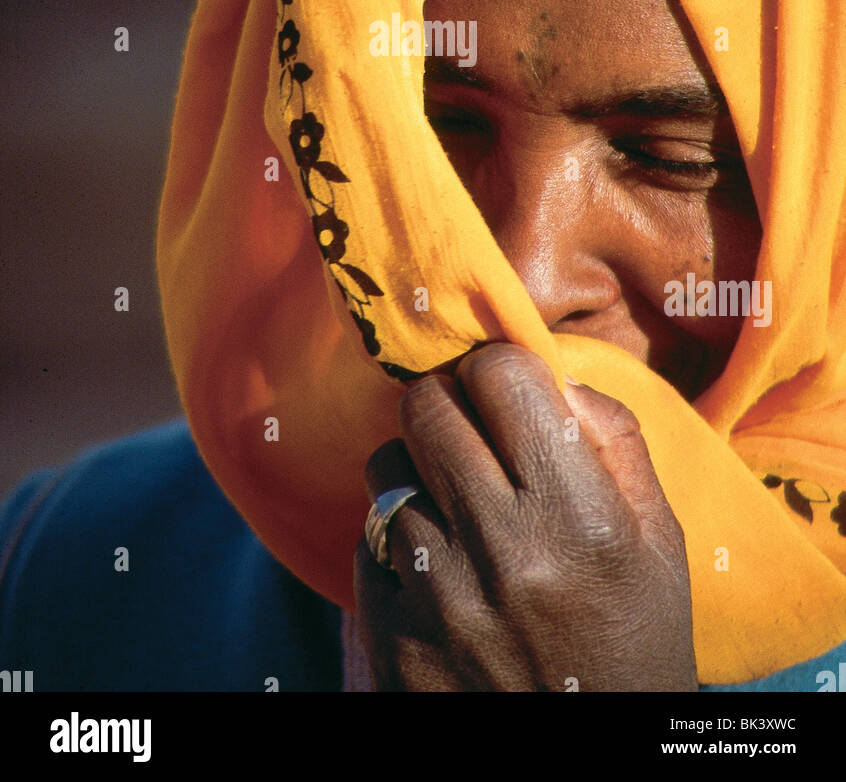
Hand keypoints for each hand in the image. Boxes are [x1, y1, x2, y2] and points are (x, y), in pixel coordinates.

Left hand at [354, 342, 697, 691]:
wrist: (587, 762)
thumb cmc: (635, 645)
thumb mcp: (660, 545)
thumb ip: (617, 443)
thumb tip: (554, 376)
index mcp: (577, 518)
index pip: (501, 375)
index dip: (501, 366)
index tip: (508, 386)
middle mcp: (500, 549)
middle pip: (427, 404)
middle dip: (449, 399)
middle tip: (470, 425)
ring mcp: (436, 595)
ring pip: (385, 464)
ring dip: (417, 467)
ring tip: (455, 501)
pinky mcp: (390, 634)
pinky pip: (368, 537)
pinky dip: (396, 538)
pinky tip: (439, 566)